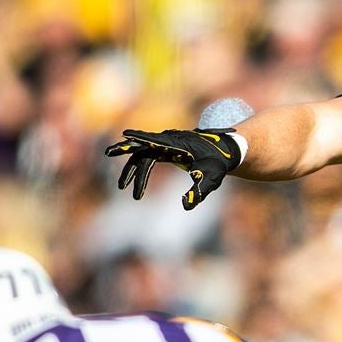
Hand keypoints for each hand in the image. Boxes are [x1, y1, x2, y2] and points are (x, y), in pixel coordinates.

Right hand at [105, 128, 242, 209]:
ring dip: (133, 171)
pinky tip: (133, 183)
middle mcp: (169, 141)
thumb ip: (200, 190)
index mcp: (179, 143)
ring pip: (143, 155)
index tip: (125, 135)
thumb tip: (186, 206)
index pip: (156, 140)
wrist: (226, 151)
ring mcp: (167, 145)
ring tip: (122, 188)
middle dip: (128, 156)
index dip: (141, 137)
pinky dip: (139, 169)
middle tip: (114, 168)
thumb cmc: (219, 163)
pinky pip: (147, 158)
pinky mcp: (167, 150)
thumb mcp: (212, 178)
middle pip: (143, 148)